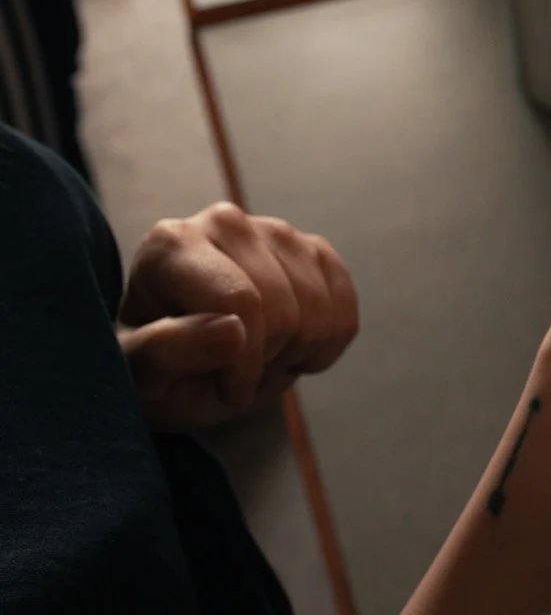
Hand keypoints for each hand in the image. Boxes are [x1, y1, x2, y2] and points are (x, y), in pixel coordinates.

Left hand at [118, 204, 358, 432]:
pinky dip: (325, 344)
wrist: (182, 362)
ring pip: (319, 313)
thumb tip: (232, 331)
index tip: (226, 392)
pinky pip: (345, 310)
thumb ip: (168, 351)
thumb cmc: (153, 366)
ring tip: (256, 358)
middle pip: (285, 311)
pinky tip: (288, 347)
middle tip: (237, 375)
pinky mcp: (314, 250)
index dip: (244, 363)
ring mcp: (278, 232)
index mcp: (172, 245)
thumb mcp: (140, 374)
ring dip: (294, 353)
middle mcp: (226, 223)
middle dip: (267, 360)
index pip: (240, 301)